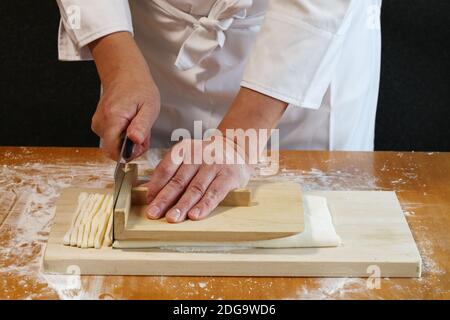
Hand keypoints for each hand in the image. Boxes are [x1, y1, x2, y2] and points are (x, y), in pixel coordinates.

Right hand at [89, 32, 159, 159]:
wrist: (125, 73)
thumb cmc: (139, 88)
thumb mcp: (149, 107)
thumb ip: (142, 125)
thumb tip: (135, 141)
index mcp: (113, 118)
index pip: (113, 151)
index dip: (128, 154)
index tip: (140, 144)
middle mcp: (101, 122)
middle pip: (115, 149)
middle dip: (132, 147)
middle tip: (144, 132)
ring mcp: (98, 123)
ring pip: (114, 145)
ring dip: (129, 141)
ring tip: (138, 124)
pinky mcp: (99, 124)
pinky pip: (112, 138)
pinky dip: (124, 135)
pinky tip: (131, 124)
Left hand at [141, 137, 251, 222]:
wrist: (238, 148)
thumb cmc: (206, 158)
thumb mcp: (189, 157)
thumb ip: (172, 172)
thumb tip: (150, 194)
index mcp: (184, 149)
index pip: (166, 168)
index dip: (156, 186)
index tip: (148, 202)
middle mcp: (199, 154)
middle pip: (178, 180)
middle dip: (164, 199)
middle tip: (153, 214)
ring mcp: (215, 164)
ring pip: (196, 188)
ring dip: (183, 205)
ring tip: (172, 218)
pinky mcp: (229, 175)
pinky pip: (215, 193)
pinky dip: (204, 205)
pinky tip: (195, 215)